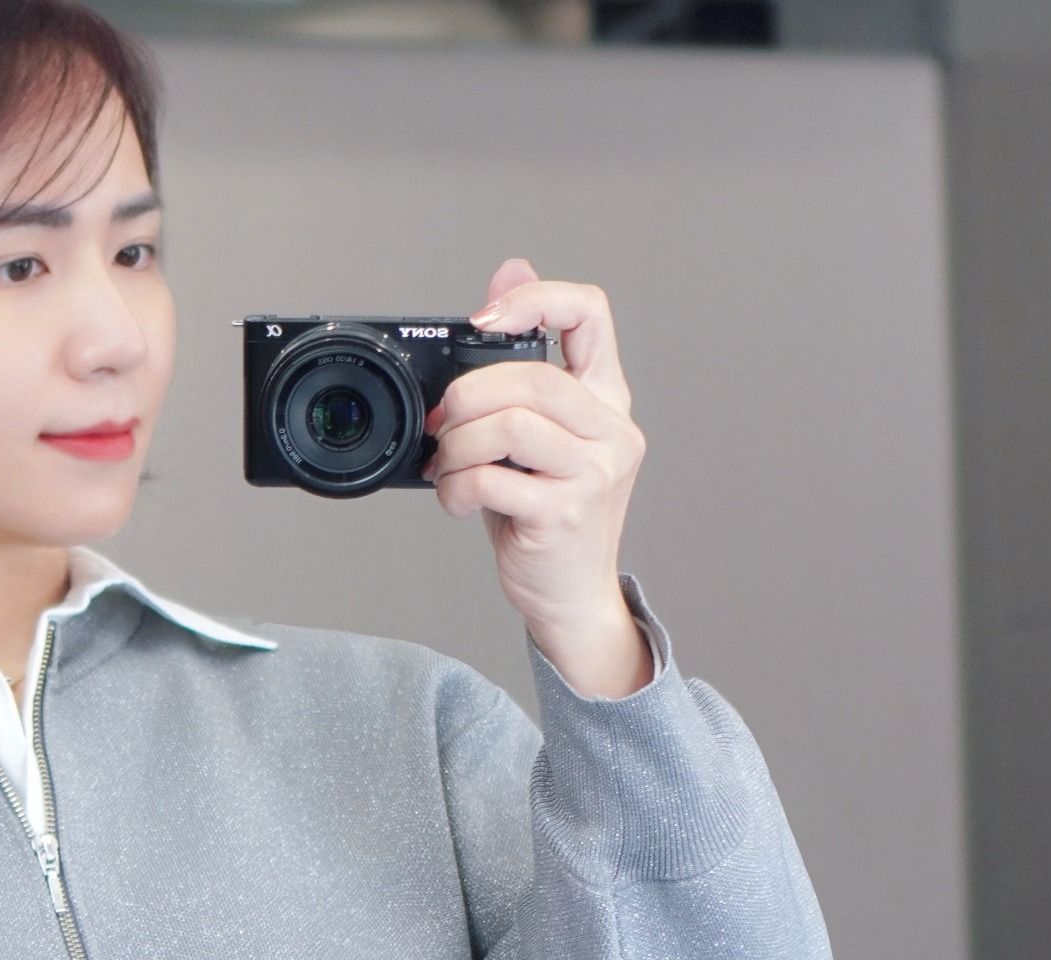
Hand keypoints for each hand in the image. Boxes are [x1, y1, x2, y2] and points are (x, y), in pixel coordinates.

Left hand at [423, 256, 646, 641]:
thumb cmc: (546, 517)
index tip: (483, 321)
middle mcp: (610, 430)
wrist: (570, 596)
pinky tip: (455, 500)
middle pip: (532, 375)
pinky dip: (455, 487)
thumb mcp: (533, 437)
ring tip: (446, 466)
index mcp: (605, 399)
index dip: (534, 300)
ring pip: (511, 424)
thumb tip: (507, 273)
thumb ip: (519, 365)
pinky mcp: (564, 513)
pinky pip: (492, 480)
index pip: (590, 313)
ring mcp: (593, 473)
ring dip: (457, 444)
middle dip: (467, 396)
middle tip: (441, 425)